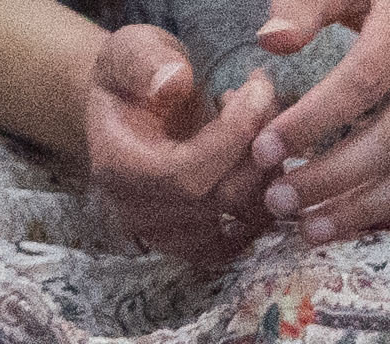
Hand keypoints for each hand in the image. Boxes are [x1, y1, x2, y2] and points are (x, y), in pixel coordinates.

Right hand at [86, 29, 280, 262]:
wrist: (128, 113)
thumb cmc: (130, 77)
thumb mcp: (127, 50)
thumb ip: (143, 62)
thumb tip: (176, 83)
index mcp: (120, 170)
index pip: (189, 171)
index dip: (235, 132)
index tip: (260, 87)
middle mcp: (144, 215)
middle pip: (225, 198)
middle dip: (259, 146)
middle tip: (269, 100)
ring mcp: (174, 238)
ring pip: (246, 220)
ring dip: (269, 170)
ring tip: (262, 124)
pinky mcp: (198, 246)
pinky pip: (249, 235)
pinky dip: (267, 199)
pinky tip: (264, 161)